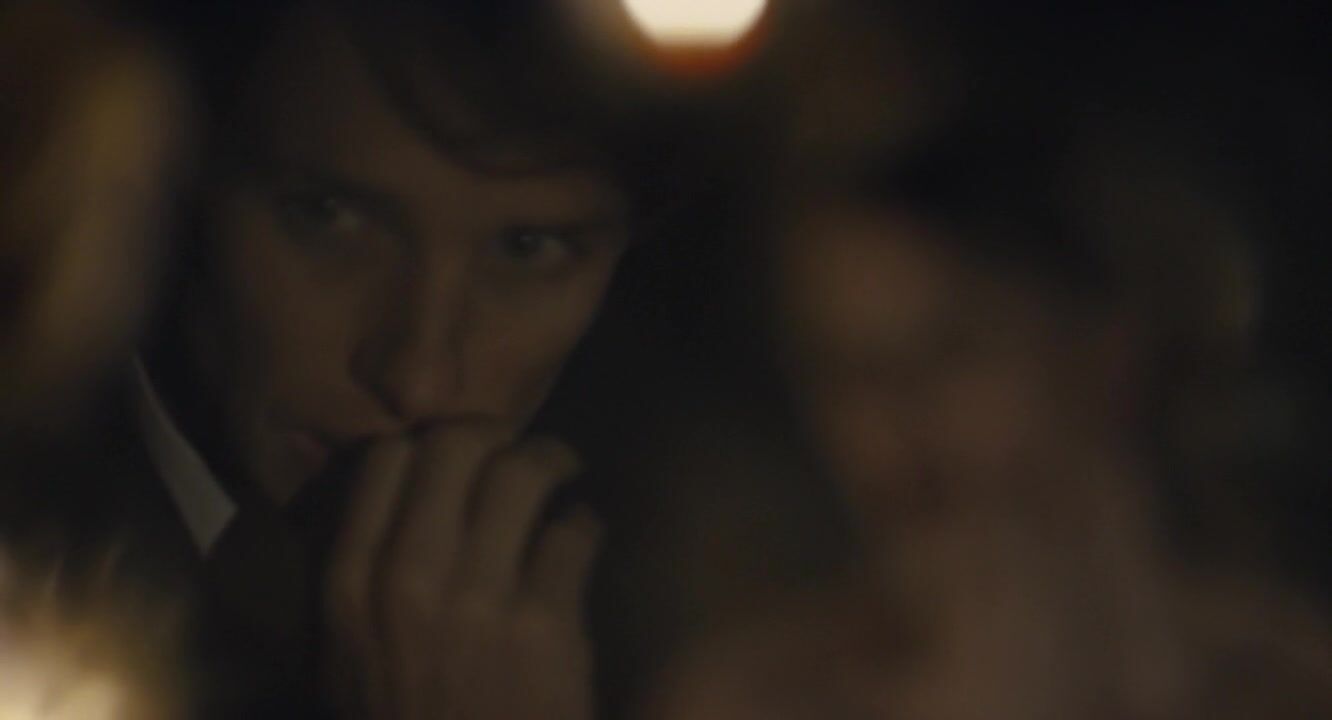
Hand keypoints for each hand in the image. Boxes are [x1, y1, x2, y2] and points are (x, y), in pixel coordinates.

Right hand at [321, 420, 601, 719]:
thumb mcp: (344, 660)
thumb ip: (358, 578)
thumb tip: (397, 496)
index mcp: (348, 584)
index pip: (385, 458)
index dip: (429, 443)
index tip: (459, 456)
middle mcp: (407, 577)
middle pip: (455, 446)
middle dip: (498, 437)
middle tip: (522, 452)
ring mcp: (478, 599)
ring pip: (521, 472)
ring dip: (555, 461)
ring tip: (566, 475)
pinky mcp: (545, 625)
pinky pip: (575, 531)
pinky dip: (587, 525)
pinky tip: (584, 537)